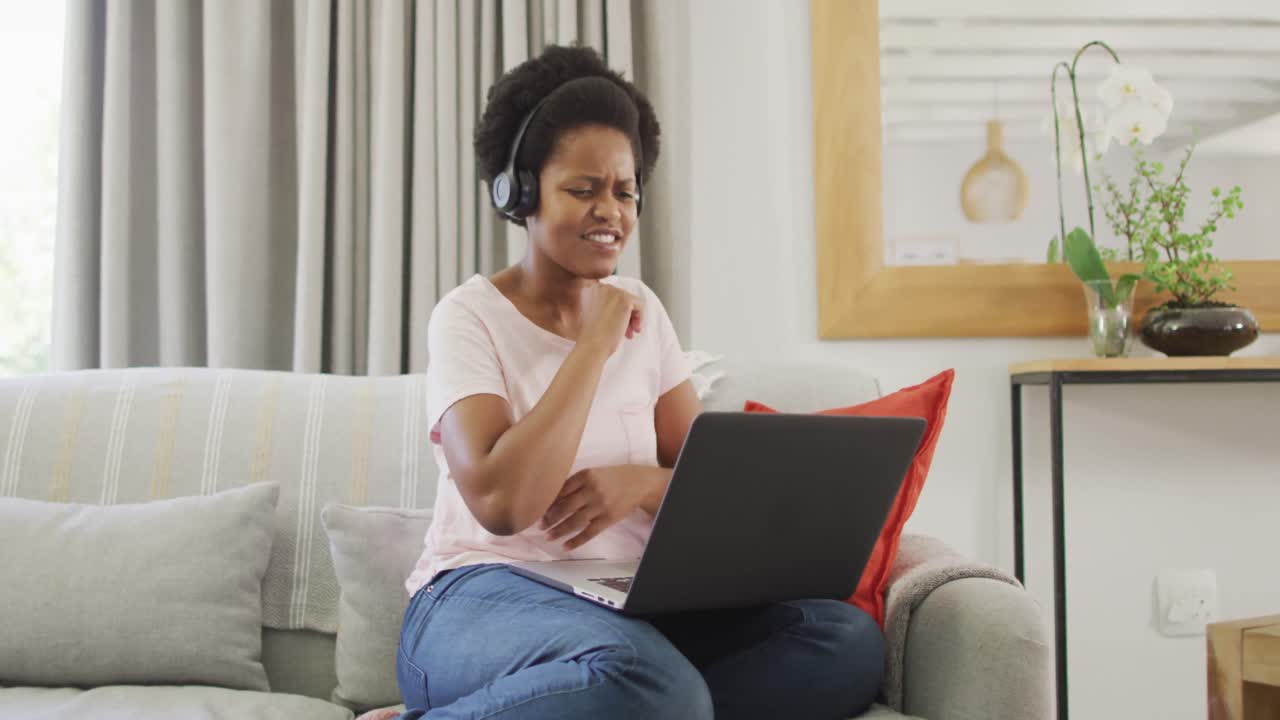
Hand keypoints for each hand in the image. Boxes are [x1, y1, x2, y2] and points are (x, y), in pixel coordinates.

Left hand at [539, 466, 667, 549]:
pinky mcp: (608, 519)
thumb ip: (575, 483)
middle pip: (565, 506)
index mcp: (586, 475)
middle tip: (539, 525)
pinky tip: (565, 546)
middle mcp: (592, 490)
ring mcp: (600, 505)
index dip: (548, 501)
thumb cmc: (612, 477)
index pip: (561, 490)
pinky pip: (589, 532)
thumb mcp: (593, 473)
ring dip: (559, 531)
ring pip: (574, 521)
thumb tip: (552, 499)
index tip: (537, 508)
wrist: (639, 483)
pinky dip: (576, 541)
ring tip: (548, 536)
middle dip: (550, 518)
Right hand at [579, 283, 642, 355]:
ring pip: (632, 301)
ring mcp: (613, 292)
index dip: (618, 311)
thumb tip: (626, 307)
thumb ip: (606, 306)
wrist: (591, 346)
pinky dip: (640, 317)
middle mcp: (602, 287)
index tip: (617, 324)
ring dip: (633, 317)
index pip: (614, 296)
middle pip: (624, 298)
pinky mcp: (624, 299)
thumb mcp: (596, 315)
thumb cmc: (592, 336)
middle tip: (627, 331)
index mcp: (592, 288)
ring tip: (629, 333)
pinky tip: (634, 329)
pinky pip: (640, 304)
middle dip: (626, 315)